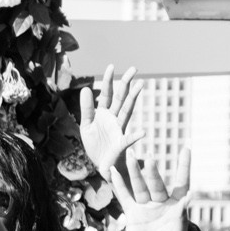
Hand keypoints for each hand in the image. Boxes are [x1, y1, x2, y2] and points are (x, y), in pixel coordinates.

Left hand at [78, 64, 144, 182]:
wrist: (101, 164)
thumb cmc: (95, 144)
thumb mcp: (87, 125)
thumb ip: (87, 108)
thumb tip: (86, 88)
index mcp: (104, 114)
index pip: (107, 94)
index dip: (109, 81)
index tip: (111, 66)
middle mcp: (113, 119)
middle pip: (121, 98)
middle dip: (126, 83)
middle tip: (134, 68)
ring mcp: (119, 130)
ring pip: (127, 111)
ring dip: (133, 98)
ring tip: (141, 85)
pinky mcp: (120, 143)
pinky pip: (129, 139)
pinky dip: (136, 136)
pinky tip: (143, 133)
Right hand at [106, 150, 192, 230]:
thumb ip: (182, 216)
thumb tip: (189, 195)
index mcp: (177, 208)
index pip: (182, 183)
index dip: (184, 166)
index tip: (186, 148)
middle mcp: (161, 205)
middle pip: (156, 183)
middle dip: (152, 172)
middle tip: (149, 158)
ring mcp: (146, 209)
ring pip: (139, 186)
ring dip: (134, 171)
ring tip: (130, 155)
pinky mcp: (132, 215)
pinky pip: (124, 197)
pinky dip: (119, 184)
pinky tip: (113, 171)